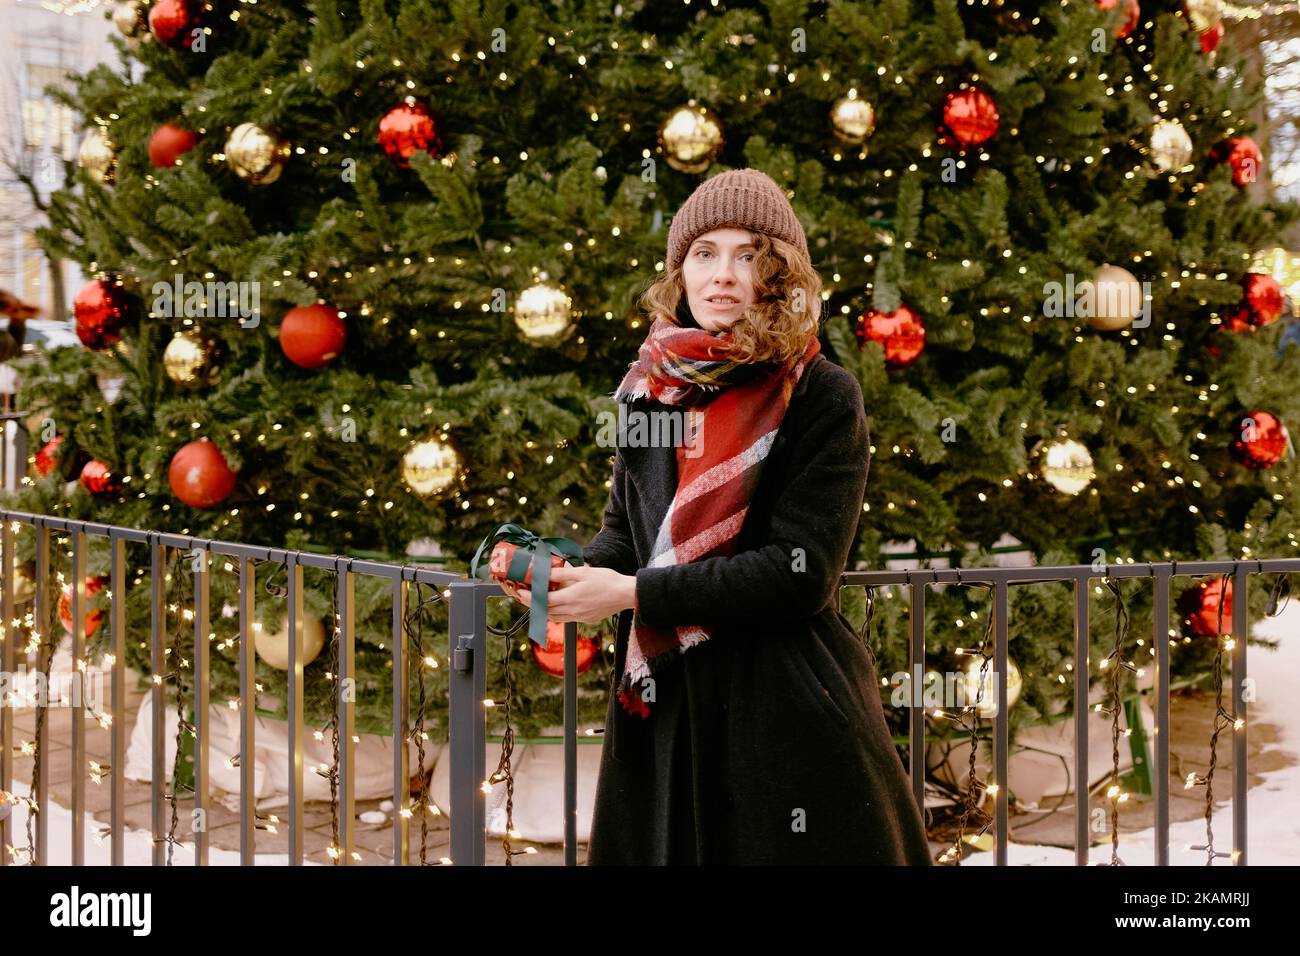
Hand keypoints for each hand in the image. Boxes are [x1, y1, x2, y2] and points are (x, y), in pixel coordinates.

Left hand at [513, 565, 636, 623]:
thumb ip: (563, 573)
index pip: (544, 601)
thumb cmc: (608, 580)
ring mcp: (580, 617)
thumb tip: (546, 572)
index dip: (530, 598)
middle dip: (534, 604)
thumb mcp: (584, 572)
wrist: (626, 594)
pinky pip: (567, 618)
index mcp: (571, 598)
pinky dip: (557, 613)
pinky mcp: (587, 620)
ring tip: (538, 601)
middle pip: (547, 611)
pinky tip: (558, 605)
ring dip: (544, 610)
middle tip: (525, 596)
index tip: (520, 592)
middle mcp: (574, 611)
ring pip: (555, 617)